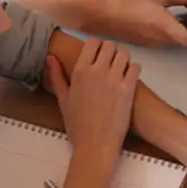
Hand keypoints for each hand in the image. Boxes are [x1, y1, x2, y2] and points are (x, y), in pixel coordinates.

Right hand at [46, 40, 139, 157]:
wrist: (95, 145)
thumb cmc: (77, 125)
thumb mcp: (63, 99)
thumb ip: (57, 76)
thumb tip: (50, 57)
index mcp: (80, 71)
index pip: (92, 42)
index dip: (96, 46)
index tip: (98, 54)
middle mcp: (97, 71)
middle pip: (109, 45)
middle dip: (110, 52)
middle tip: (109, 63)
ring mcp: (114, 79)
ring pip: (124, 54)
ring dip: (122, 60)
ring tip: (120, 71)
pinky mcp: (129, 89)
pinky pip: (135, 67)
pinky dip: (133, 70)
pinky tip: (128, 79)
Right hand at [91, 0, 186, 48]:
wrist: (104, 14)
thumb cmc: (128, 2)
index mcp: (166, 27)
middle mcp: (162, 40)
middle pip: (185, 41)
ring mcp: (155, 44)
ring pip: (176, 42)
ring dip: (183, 33)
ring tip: (186, 17)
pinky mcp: (149, 44)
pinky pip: (166, 41)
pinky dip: (171, 33)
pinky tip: (167, 20)